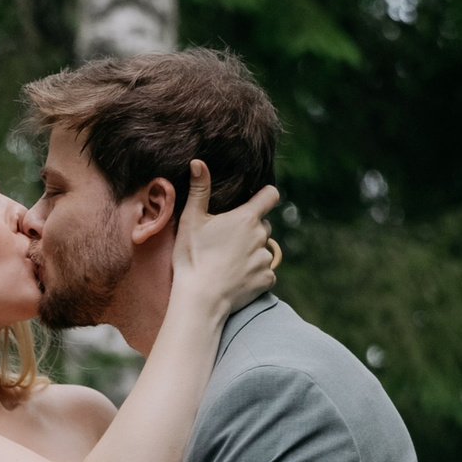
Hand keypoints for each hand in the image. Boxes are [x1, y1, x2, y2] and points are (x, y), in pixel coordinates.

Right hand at [170, 157, 280, 321]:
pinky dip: (254, 275)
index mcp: (246, 218)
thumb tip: (198, 162)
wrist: (200, 299)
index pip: (270, 195)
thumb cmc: (193, 257)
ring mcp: (265, 260)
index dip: (265, 195)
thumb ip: (199, 189)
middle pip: (263, 226)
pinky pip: (265, 273)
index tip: (256, 200)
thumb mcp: (191, 220)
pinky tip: (236, 279)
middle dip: (250, 230)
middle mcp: (261, 237)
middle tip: (227, 241)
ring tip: (228, 263)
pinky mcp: (267, 280)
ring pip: (263, 250)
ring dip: (252, 253)